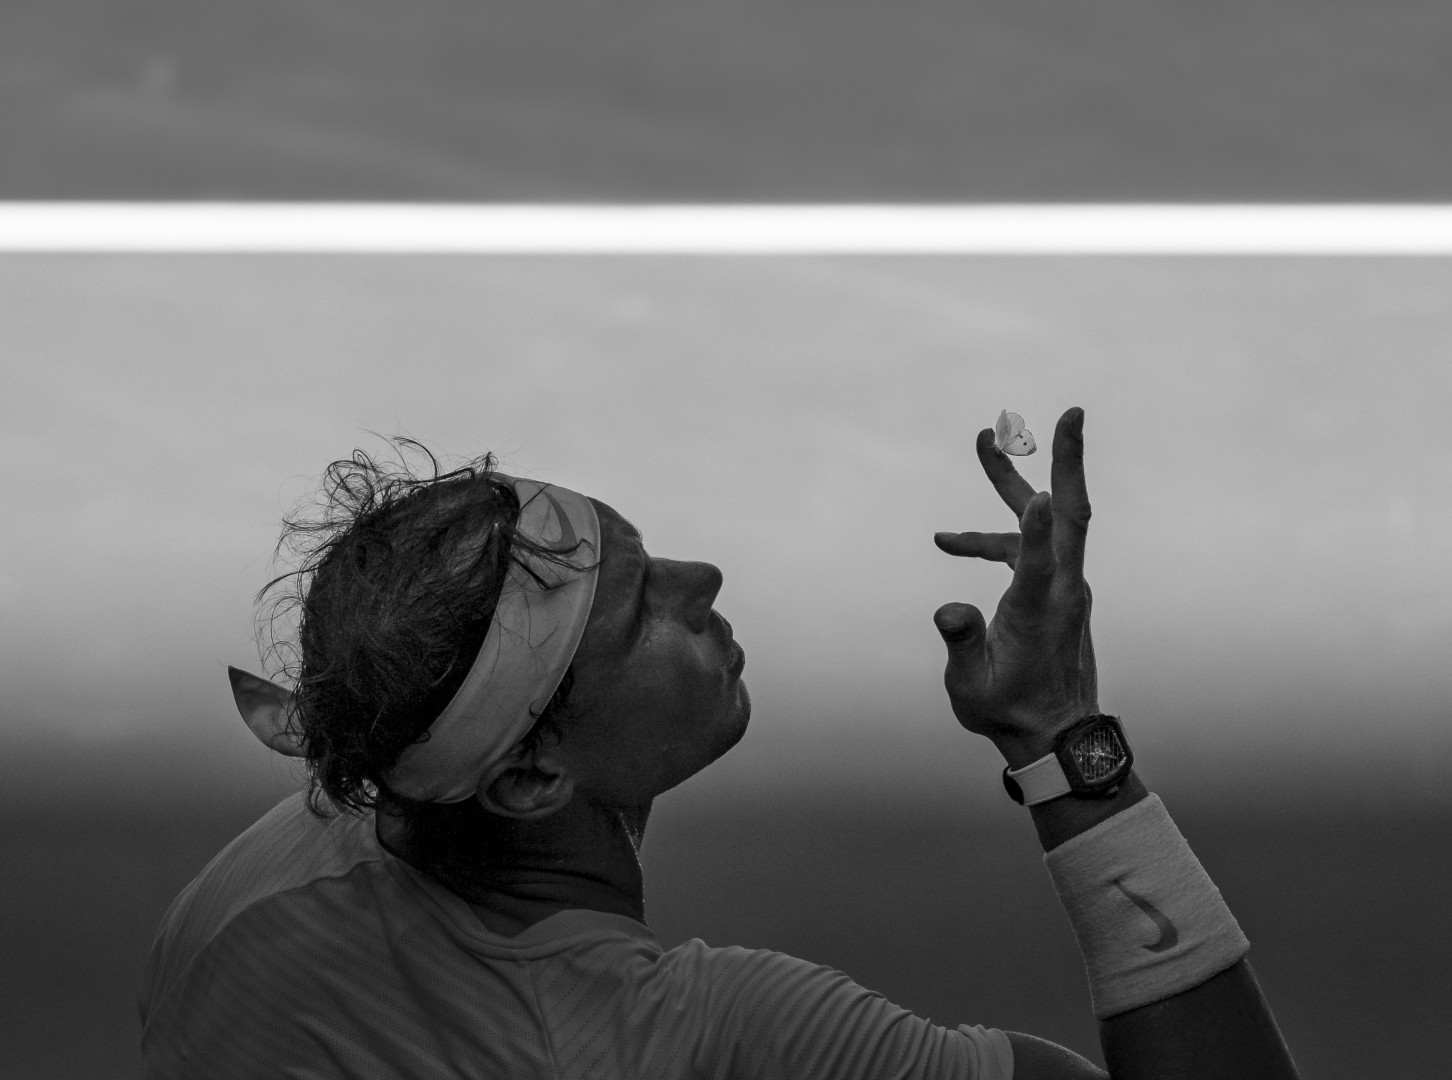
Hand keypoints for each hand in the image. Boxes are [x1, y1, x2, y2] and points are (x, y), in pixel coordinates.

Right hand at [933, 407, 1098, 767]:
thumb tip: (948, 610)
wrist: (1054, 732)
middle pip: (1069, 515)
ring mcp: (1064, 586)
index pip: (1043, 563)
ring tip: (984, 444)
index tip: (1039, 493)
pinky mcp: (1056, 589)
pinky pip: (1029, 547)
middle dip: (1067, 462)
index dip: (1037, 530)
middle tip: (1074, 413)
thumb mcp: (972, 688)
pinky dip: (994, 536)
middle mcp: (1061, 590)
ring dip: (1015, 481)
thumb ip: (961, 645)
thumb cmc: (1008, 711)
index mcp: (1039, 612)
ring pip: (1050, 520)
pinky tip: (951, 543)